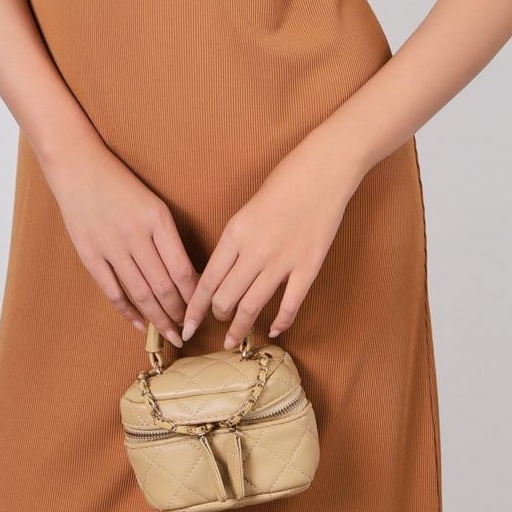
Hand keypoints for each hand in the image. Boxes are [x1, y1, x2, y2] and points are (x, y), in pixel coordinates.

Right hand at [42, 138, 197, 344]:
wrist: (79, 168)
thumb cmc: (122, 185)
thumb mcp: (154, 205)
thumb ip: (169, 238)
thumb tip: (186, 276)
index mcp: (158, 220)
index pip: (182, 268)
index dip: (194, 296)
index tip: (202, 311)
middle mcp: (136, 235)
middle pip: (163, 286)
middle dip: (179, 313)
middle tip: (189, 332)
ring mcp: (110, 247)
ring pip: (140, 293)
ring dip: (157, 318)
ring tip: (170, 335)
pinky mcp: (89, 255)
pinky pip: (112, 291)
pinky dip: (127, 311)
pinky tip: (139, 325)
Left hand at [179, 138, 360, 347]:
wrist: (325, 169)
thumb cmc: (286, 180)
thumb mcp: (247, 208)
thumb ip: (236, 240)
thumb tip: (226, 270)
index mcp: (234, 233)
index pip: (206, 280)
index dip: (194, 308)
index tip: (186, 324)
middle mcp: (254, 251)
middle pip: (225, 298)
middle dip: (217, 316)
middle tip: (215, 326)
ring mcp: (283, 261)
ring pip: (252, 306)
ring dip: (240, 328)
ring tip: (233, 341)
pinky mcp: (309, 266)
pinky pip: (290, 304)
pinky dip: (281, 322)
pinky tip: (275, 330)